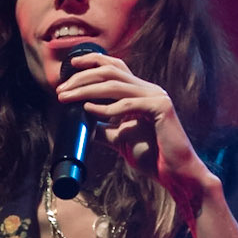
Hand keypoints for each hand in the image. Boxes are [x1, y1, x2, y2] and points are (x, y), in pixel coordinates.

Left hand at [57, 52, 216, 204]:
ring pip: (116, 84)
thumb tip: (83, 125)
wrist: (176, 175)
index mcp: (141, 93)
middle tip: (61, 90)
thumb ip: (105, 129)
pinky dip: (106, 108)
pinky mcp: (161, 109)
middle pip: (111, 71)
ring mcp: (156, 97)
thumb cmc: (153, 158)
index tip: (69, 68)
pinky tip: (89, 110)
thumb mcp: (121, 140)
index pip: (115, 67)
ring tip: (67, 98)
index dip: (92, 62)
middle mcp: (149, 90)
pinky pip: (128, 104)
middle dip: (82, 77)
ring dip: (86, 90)